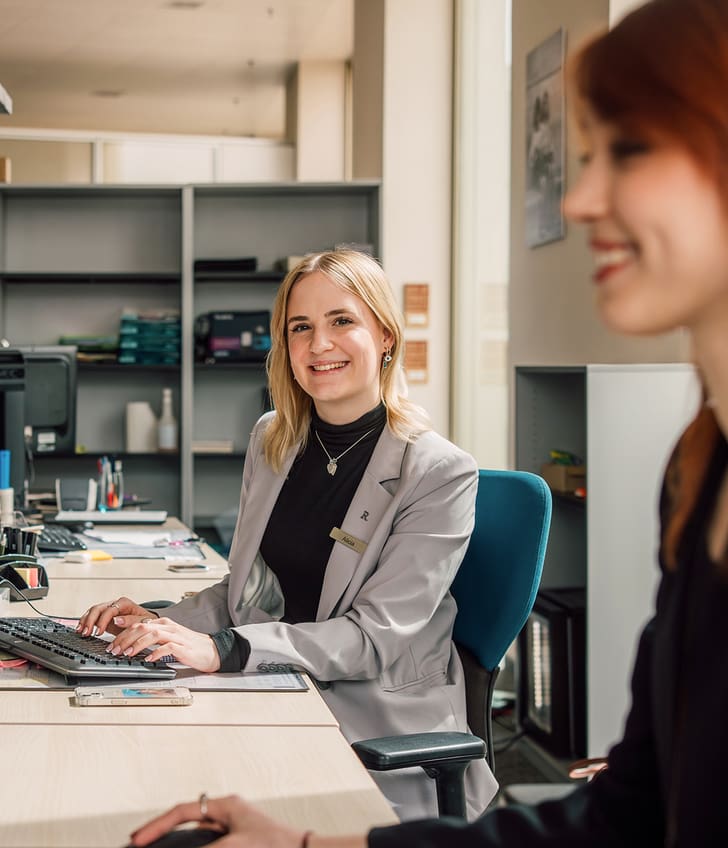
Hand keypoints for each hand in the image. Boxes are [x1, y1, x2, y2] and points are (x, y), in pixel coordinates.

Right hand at [76, 596, 149, 636]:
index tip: (99, 632)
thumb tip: (116, 620)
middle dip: (90, 620)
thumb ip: (131, 620)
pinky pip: (91, 616)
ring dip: (85, 621)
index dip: (103, 621)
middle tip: (86, 632)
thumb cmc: (146, 622)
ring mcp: (108, 609)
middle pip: (98, 608)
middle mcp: (115, 604)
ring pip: (93, 611)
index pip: (110, 610)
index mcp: (124, 603)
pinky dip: (85, 622)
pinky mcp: (104, 616)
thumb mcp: (143, 621)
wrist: (145, 624)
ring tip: (81, 632)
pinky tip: (80, 629)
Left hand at [104, 616, 221, 671]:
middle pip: (141, 626)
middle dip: (124, 638)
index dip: (122, 632)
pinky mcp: (183, 647)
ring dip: (136, 644)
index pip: (138, 623)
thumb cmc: (189, 647)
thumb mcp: (168, 639)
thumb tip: (130, 645)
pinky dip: (154, 652)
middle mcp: (168, 626)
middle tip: (113, 649)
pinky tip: (147, 659)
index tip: (110, 642)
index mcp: (163, 624)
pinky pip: (166, 647)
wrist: (211, 651)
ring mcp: (176, 635)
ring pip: (151, 634)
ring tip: (126, 653)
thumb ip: (152, 639)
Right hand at [130, 794, 304, 847]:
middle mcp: (226, 813)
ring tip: (152, 846)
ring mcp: (229, 828)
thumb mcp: (235, 847)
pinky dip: (190, 846)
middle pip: (184, 820)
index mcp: (226, 805)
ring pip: (192, 834)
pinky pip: (204, 843)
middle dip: (160, 832)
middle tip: (136, 842)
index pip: (182, 812)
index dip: (157, 826)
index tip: (138, 840)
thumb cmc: (276, 844)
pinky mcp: (233, 842)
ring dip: (174, 841)